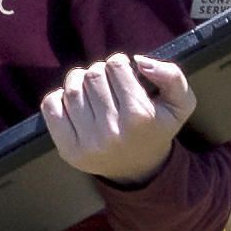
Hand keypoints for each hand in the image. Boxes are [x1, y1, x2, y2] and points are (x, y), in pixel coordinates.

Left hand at [40, 45, 190, 185]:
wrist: (138, 169)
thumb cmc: (156, 128)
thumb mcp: (180, 104)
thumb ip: (172, 76)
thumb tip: (140, 61)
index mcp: (140, 117)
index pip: (116, 66)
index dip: (119, 64)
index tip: (124, 74)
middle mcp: (113, 131)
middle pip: (92, 75)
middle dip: (99, 71)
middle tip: (107, 83)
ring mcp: (88, 143)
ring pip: (72, 88)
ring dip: (79, 81)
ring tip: (91, 90)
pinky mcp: (69, 150)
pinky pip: (51, 107)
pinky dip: (59, 98)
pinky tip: (74, 104)